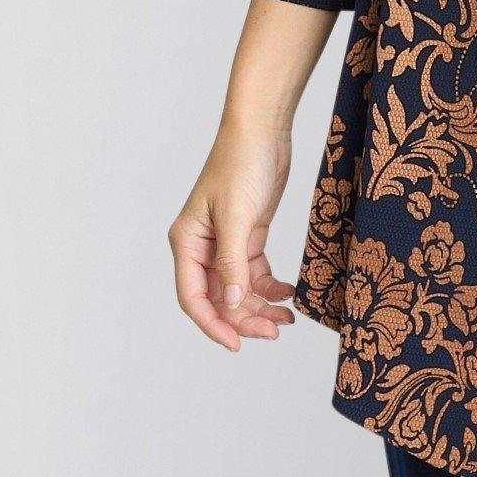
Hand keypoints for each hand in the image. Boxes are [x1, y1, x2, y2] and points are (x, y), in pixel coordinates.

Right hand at [169, 118, 299, 349]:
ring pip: (238, 290)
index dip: (213, 325)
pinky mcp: (248, 236)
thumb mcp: (237, 216)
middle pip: (218, 298)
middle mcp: (202, 247)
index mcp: (187, 243)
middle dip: (244, 319)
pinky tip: (288, 295)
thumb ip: (232, 262)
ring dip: (260, 308)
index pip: (193, 297)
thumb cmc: (241, 164)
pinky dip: (270, 288)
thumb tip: (230, 302)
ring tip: (286, 320)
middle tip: (274, 333)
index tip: (236, 345)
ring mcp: (225, 243)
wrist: (263, 131)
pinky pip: (255, 274)